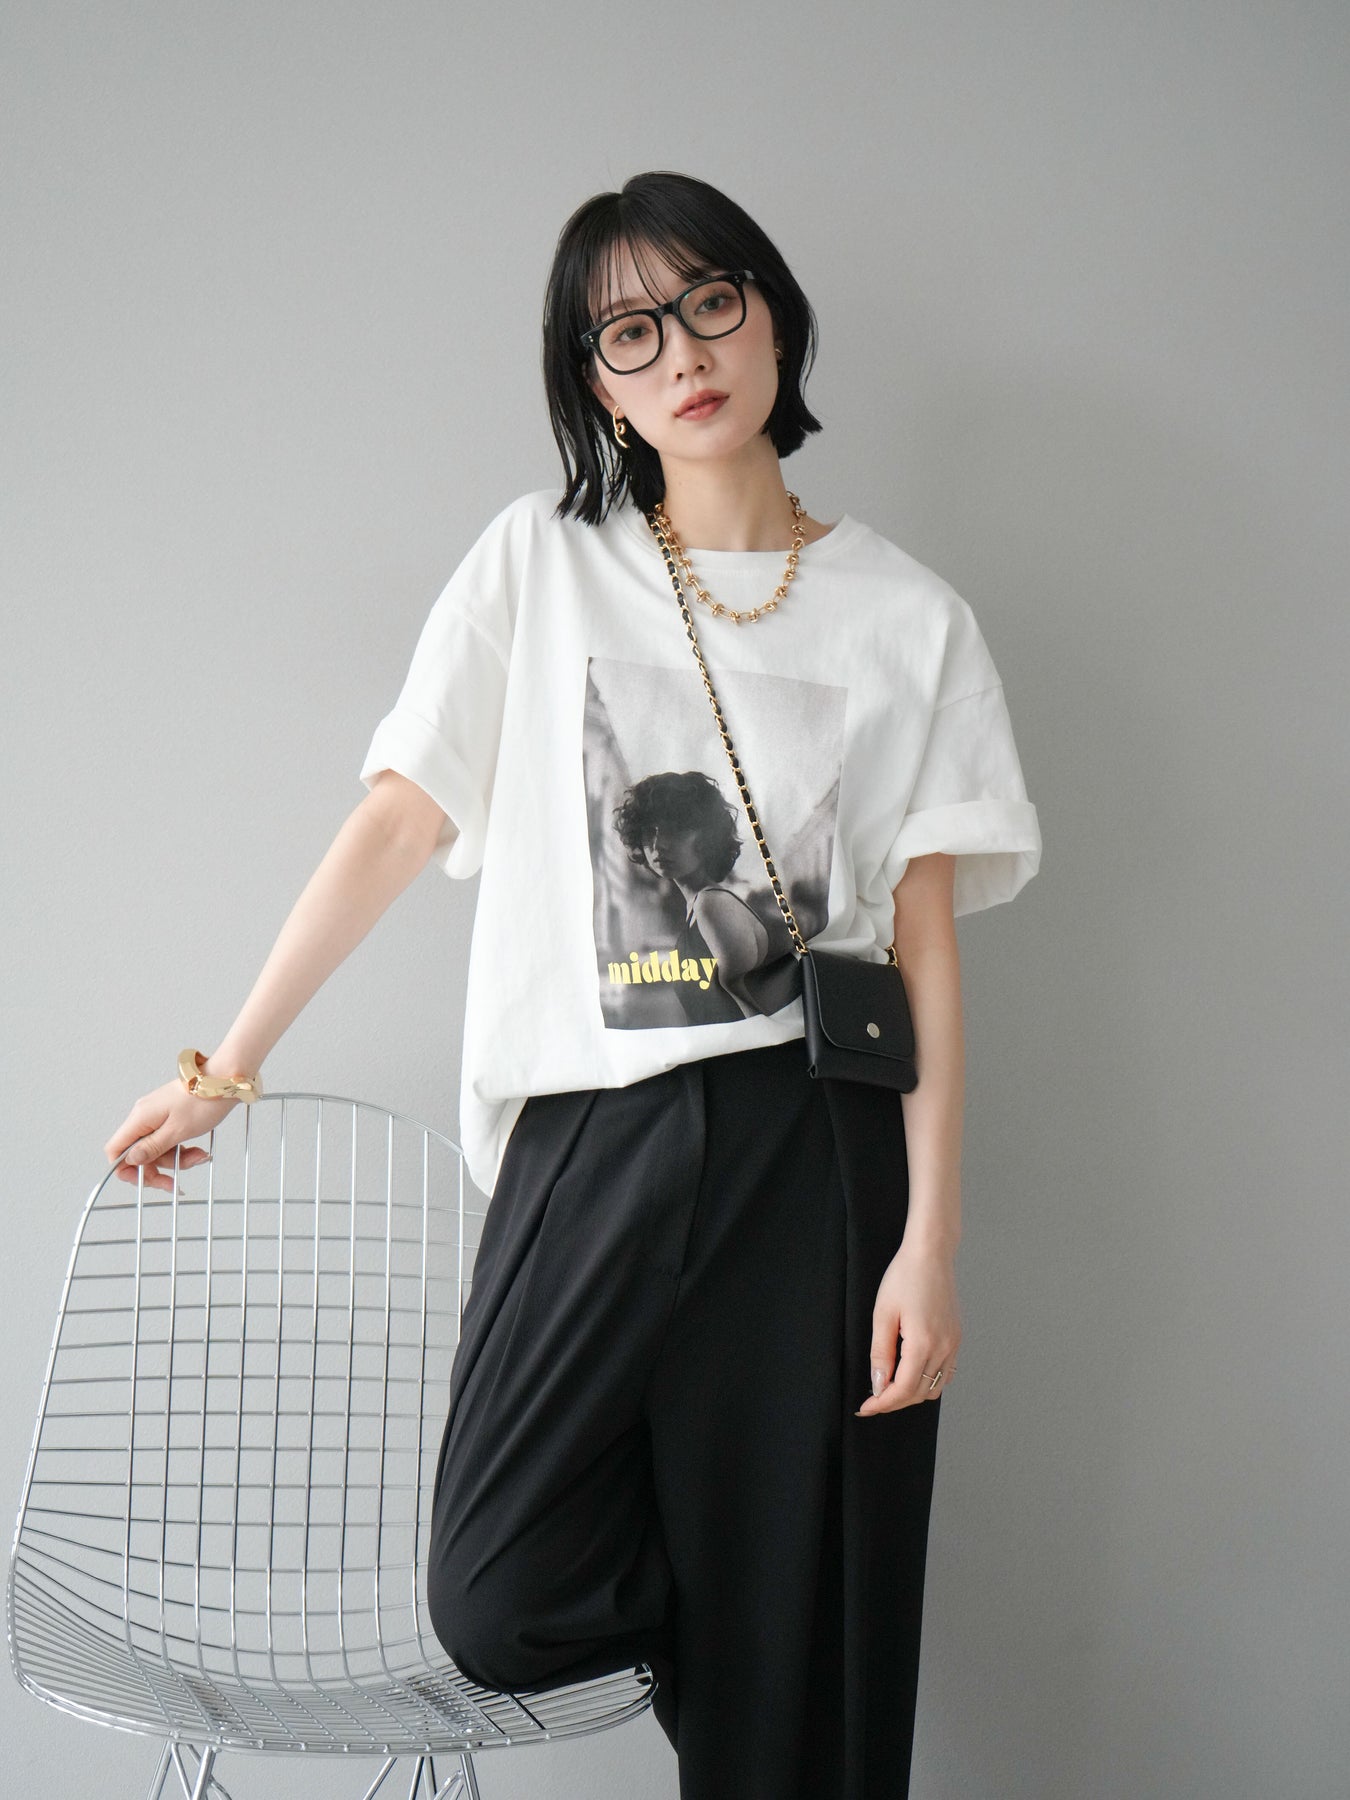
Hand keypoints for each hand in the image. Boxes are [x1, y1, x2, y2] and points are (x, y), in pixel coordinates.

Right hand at [105, 1078, 238, 1193]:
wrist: (225, 1079)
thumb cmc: (204, 1101)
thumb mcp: (177, 1131)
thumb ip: (152, 1148)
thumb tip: (130, 1160)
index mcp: (140, 1118)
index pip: (115, 1150)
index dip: (126, 1170)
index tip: (146, 1180)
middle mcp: (144, 1116)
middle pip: (138, 1154)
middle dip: (159, 1168)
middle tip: (176, 1181)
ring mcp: (157, 1115)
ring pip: (157, 1149)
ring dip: (177, 1159)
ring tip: (198, 1157)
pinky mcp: (170, 1116)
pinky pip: (168, 1140)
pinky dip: (182, 1149)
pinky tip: (197, 1151)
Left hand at [855, 1237, 961, 1415]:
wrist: (931, 1254)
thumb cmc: (904, 1277)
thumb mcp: (883, 1314)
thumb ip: (880, 1353)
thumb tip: (878, 1384)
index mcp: (924, 1343)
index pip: (902, 1389)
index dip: (882, 1403)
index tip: (865, 1408)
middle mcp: (944, 1348)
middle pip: (918, 1393)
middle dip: (894, 1402)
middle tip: (872, 1400)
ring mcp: (953, 1344)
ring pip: (934, 1387)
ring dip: (911, 1394)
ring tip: (889, 1388)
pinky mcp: (956, 1338)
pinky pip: (945, 1374)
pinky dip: (928, 1382)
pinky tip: (911, 1375)